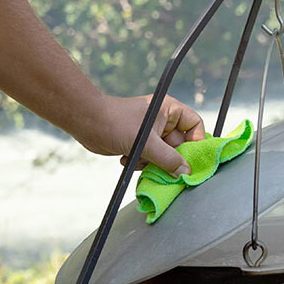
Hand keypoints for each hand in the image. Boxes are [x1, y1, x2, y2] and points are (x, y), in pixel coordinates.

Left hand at [79, 94, 205, 176]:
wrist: (86, 123)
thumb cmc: (115, 123)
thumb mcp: (146, 142)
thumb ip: (168, 159)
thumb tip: (184, 172)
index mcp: (169, 110)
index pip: (195, 125)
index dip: (197, 142)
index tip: (191, 159)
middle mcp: (163, 121)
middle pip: (180, 145)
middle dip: (169, 158)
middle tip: (161, 167)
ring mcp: (151, 133)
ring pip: (164, 155)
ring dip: (152, 162)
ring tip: (138, 159)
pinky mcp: (140, 143)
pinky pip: (150, 159)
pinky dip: (141, 162)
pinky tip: (127, 157)